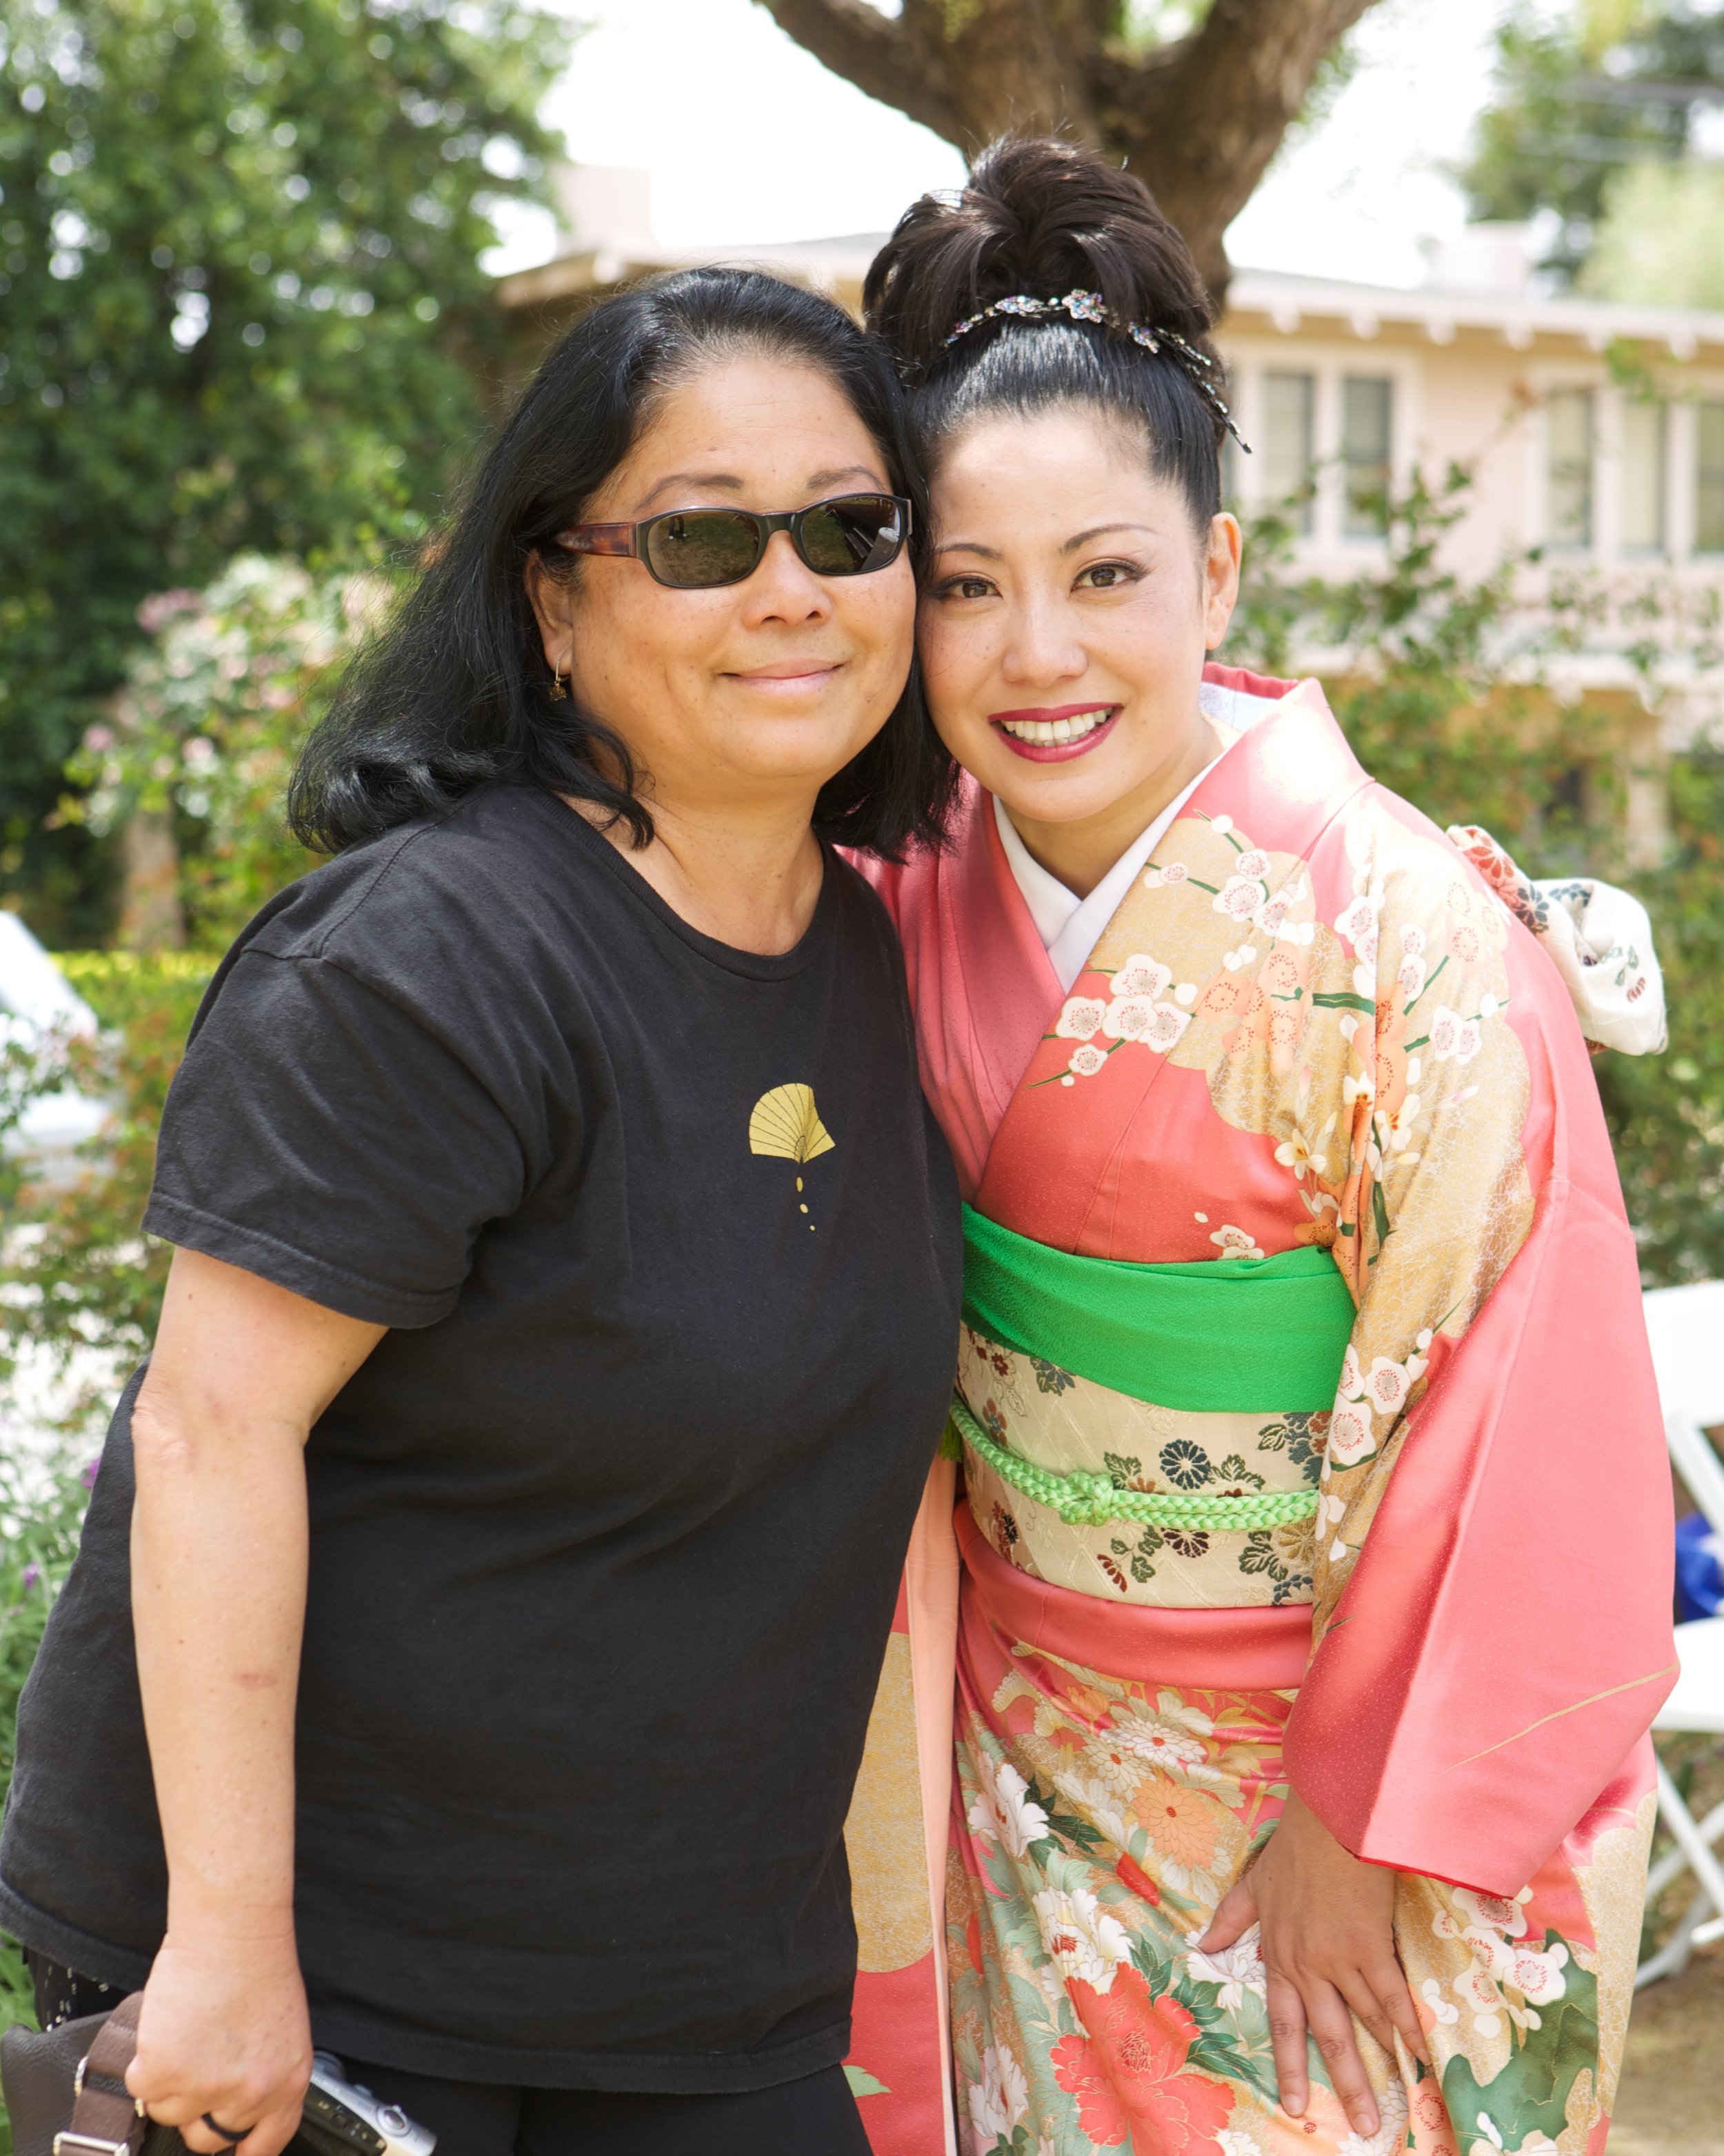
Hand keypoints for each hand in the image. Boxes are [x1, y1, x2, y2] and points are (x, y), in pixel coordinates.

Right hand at [125, 1926, 312, 2155]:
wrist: (233, 1928)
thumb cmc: (258, 1964)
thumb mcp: (282, 2032)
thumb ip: (263, 2075)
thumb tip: (237, 2107)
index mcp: (287, 2083)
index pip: (265, 2146)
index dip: (242, 2151)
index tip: (230, 2151)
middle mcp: (249, 2095)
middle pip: (207, 2138)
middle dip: (198, 2109)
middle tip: (197, 2068)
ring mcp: (204, 2088)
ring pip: (168, 2112)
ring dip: (168, 2082)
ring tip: (186, 2034)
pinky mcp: (164, 2073)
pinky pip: (141, 2087)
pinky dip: (145, 2061)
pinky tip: (168, 2027)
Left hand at [1198, 1790, 1427, 2136]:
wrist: (1330, 1820)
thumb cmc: (1295, 1849)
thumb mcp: (1254, 1884)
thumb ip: (1232, 1919)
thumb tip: (1204, 1946)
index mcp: (1280, 1955)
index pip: (1283, 2022)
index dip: (1289, 2066)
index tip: (1294, 2105)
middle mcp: (1308, 1966)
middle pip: (1327, 2036)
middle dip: (1345, 2085)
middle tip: (1360, 2127)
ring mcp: (1341, 1958)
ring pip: (1363, 2023)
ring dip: (1381, 2063)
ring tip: (1397, 2101)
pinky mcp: (1372, 1944)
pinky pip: (1392, 1994)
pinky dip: (1408, 2025)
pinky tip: (1421, 2053)